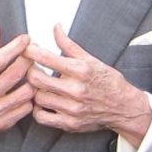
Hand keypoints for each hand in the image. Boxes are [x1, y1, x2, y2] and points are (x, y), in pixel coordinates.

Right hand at [0, 23, 33, 148]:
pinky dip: (30, 98)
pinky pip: (26, 109)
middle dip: (29, 59)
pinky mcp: (2, 124)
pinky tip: (27, 90)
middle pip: (15, 74)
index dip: (15, 47)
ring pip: (25, 93)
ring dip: (33, 80)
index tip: (26, 38)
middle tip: (33, 52)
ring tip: (33, 71)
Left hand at [24, 26, 151, 143]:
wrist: (124, 107)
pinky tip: (43, 101)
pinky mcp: (70, 123)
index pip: (47, 58)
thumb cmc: (107, 81)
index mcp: (81, 70)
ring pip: (37, 98)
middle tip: (30, 67)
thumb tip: (56, 27)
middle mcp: (76, 90)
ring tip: (39, 84)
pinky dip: (37, 109)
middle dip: (29, 70)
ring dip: (34, 90)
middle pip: (36, 79)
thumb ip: (69, 45)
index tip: (27, 48)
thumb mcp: (91, 59)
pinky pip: (41, 117)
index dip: (31, 51)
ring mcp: (72, 109)